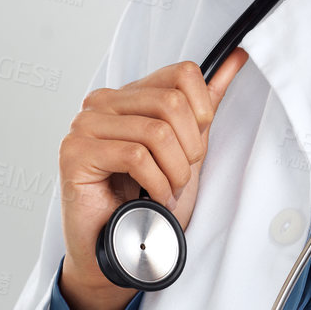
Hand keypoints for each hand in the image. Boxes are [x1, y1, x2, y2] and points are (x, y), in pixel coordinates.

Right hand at [56, 49, 247, 309]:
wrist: (118, 250)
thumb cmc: (147, 203)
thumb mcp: (186, 149)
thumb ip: (204, 104)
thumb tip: (235, 59)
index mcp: (128, 96)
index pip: (180, 73)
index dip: (202, 109)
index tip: (197, 143)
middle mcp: (102, 103)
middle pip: (171, 102)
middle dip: (190, 147)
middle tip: (181, 176)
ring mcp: (84, 126)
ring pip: (156, 130)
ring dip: (174, 171)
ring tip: (167, 190)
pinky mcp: (75, 153)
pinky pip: (135, 155)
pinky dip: (156, 182)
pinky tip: (152, 197)